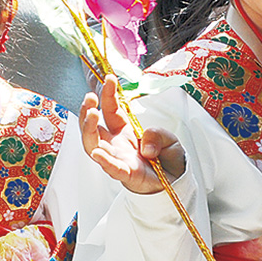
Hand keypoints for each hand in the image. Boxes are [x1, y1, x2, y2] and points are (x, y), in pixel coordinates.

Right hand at [79, 77, 184, 193]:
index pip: (110, 109)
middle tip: (90, 97)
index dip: (108, 93)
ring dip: (89, 130)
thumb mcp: (167, 138)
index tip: (109, 78)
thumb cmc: (166, 159)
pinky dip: (104, 161)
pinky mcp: (125, 174)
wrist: (174, 182)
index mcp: (123, 131)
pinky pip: (111, 168)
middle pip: (93, 127)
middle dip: (87, 111)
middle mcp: (115, 144)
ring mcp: (117, 158)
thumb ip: (157, 134)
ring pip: (93, 145)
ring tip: (92, 114)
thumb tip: (145, 146)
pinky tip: (98, 153)